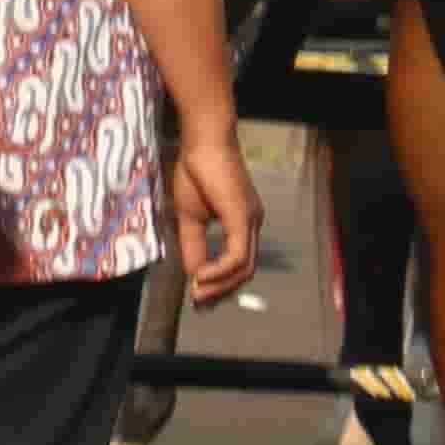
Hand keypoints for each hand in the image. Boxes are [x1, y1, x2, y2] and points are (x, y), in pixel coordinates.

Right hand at [167, 122, 262, 305]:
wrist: (202, 141)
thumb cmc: (195, 171)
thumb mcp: (190, 217)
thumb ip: (193, 246)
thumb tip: (192, 275)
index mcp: (243, 223)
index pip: (238, 264)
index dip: (219, 284)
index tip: (197, 297)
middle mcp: (253, 224)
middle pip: (244, 272)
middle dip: (221, 292)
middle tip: (198, 304)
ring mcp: (251, 221)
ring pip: (243, 268)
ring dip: (219, 286)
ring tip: (196, 293)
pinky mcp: (243, 218)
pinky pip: (237, 256)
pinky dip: (220, 271)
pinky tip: (200, 277)